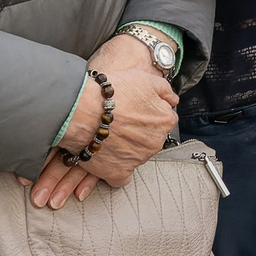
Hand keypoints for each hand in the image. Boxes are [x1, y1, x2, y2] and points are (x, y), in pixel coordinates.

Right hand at [26, 30, 177, 208]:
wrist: (82, 110)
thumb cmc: (111, 93)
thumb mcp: (144, 79)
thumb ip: (164, 90)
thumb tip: (173, 100)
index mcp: (164, 120)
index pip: (163, 119)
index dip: (146, 113)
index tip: (134, 111)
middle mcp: (155, 143)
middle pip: (150, 138)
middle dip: (137, 132)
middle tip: (119, 122)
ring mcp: (138, 160)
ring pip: (136, 156)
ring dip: (126, 149)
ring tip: (108, 135)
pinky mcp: (119, 173)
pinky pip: (121, 177)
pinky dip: (115, 170)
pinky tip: (107, 158)